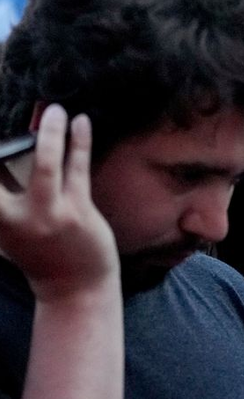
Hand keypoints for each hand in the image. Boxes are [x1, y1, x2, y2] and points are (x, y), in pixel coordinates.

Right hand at [0, 109, 117, 302]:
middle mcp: (14, 218)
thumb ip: (4, 192)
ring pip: (46, 164)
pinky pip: (78, 169)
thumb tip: (8, 148)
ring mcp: (48, 214)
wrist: (75, 288)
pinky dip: (78, 142)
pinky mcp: (78, 212)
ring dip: (50, 132)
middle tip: (9, 115)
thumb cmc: (41, 250)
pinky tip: (81, 121)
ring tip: (55, 109)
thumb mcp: (9, 226)